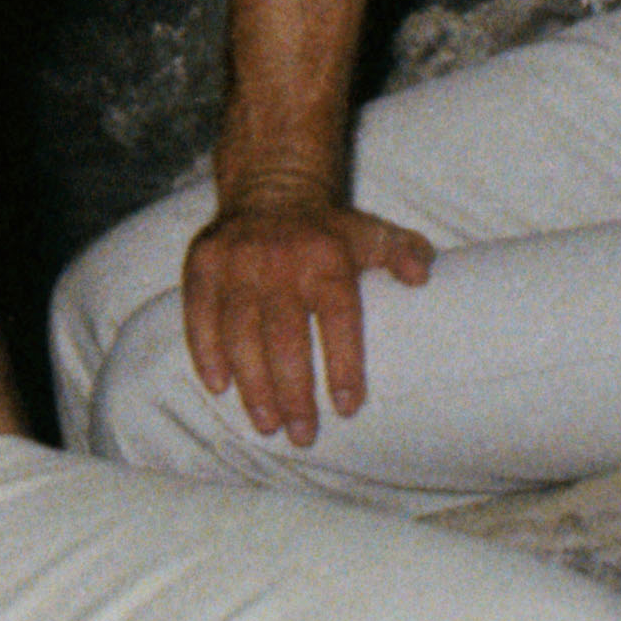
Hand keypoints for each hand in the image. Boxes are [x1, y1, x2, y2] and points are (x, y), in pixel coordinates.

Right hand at [177, 193, 432, 444]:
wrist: (270, 186)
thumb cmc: (327, 230)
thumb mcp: (372, 233)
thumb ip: (403, 253)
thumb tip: (423, 276)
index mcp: (326, 257)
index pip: (338, 316)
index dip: (343, 364)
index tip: (347, 407)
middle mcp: (279, 260)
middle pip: (285, 337)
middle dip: (293, 392)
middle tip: (302, 434)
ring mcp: (236, 262)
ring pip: (240, 333)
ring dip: (252, 384)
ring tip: (266, 424)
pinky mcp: (203, 264)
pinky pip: (198, 314)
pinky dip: (205, 352)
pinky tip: (218, 386)